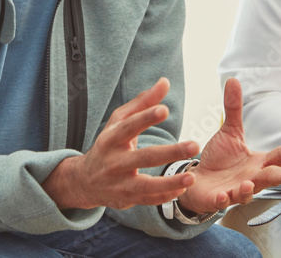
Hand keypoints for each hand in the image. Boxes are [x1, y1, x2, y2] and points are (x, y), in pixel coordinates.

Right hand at [42, 78, 199, 209]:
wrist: (85, 180)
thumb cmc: (109, 143)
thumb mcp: (119, 121)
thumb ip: (143, 102)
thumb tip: (165, 82)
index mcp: (111, 138)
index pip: (129, 126)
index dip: (146, 117)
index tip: (164, 109)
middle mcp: (114, 161)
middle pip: (144, 157)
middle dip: (171, 152)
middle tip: (195, 145)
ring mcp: (119, 182)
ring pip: (146, 185)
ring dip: (170, 182)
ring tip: (192, 176)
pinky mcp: (125, 198)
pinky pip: (147, 199)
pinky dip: (164, 196)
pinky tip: (182, 189)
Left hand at [177, 78, 280, 213]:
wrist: (199, 181)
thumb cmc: (219, 159)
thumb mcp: (228, 132)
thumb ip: (233, 109)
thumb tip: (233, 79)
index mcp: (258, 163)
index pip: (279, 155)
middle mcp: (252, 178)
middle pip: (272, 178)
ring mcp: (236, 191)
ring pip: (247, 193)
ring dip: (248, 190)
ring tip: (248, 183)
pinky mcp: (218, 200)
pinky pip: (222, 202)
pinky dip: (223, 199)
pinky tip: (222, 194)